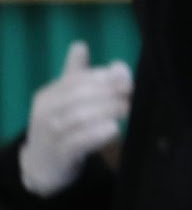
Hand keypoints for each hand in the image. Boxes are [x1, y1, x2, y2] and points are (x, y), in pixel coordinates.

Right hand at [19, 41, 132, 196]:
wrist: (42, 165)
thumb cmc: (59, 126)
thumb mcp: (64, 99)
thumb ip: (76, 75)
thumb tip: (79, 45)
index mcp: (48, 95)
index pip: (77, 79)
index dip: (104, 76)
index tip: (127, 78)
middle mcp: (46, 112)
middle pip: (80, 95)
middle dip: (109, 92)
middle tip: (130, 94)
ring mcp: (50, 134)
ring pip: (80, 117)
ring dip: (108, 110)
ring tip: (128, 108)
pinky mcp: (60, 155)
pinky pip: (79, 141)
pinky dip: (98, 133)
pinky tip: (114, 128)